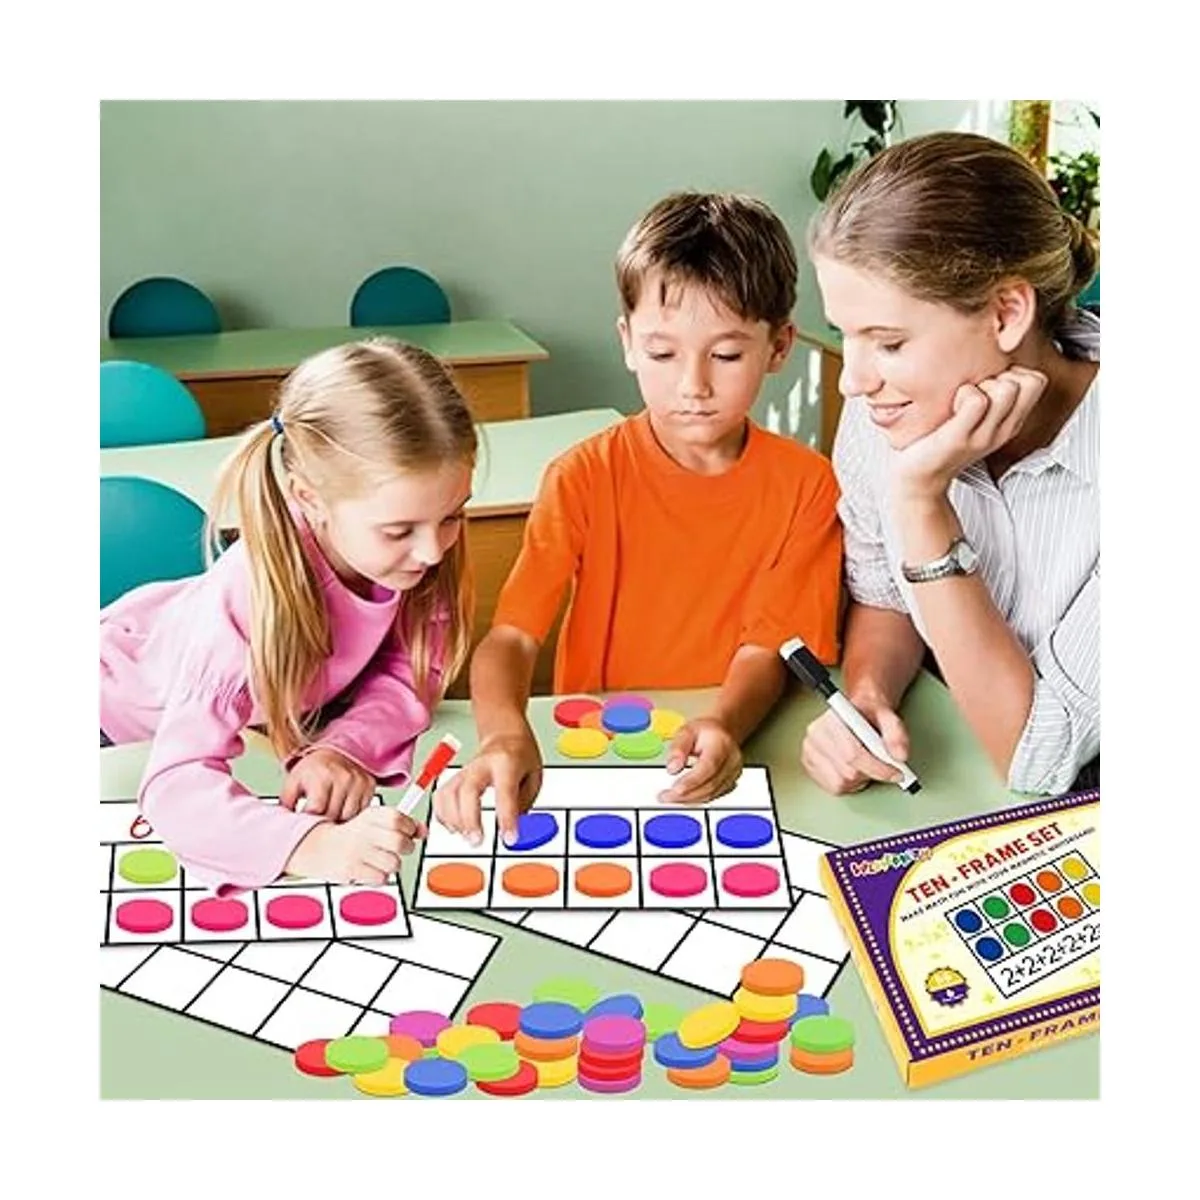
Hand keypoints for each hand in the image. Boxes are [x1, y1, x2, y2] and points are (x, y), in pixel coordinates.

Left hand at [280, 747, 375, 822]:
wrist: (335, 752)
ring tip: (328, 816)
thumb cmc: (313, 769)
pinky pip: (362, 811)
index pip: (317, 810)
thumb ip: (286, 803)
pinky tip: (342, 809)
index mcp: (322, 776)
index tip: (305, 823)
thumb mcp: (293, 782)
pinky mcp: (369, 785)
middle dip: (323, 823)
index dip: (309, 821)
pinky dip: (351, 815)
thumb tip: (281, 823)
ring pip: (349, 817)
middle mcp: (343, 777)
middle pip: (334, 815)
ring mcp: (358, 782)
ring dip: (338, 821)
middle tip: (315, 821)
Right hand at [285, 805, 426, 883]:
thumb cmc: (354, 834)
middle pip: (400, 843)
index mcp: (371, 815)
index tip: (406, 832)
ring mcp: (357, 851)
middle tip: (398, 849)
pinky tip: (371, 869)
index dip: (408, 828)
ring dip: (392, 865)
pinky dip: (380, 876)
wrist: (319, 846)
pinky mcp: (351, 869)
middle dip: (406, 849)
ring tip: (381, 860)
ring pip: (393, 864)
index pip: (399, 820)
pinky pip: (381, 878)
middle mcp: (364, 831)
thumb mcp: (376, 822)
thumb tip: (424, 831)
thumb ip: (403, 824)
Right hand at [433, 725, 542, 845]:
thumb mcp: (534, 777)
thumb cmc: (521, 756)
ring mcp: (465, 771)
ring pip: (449, 794)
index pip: (505, 792)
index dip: (507, 817)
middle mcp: (482, 765)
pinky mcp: (455, 778)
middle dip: (469, 819)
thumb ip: (524, 804)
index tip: (510, 839)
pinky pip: (441, 797)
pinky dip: (444, 816)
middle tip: (477, 841)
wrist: (505, 735)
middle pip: (467, 790)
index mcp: (507, 762)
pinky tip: (455, 828)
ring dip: (455, 821)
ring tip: (468, 837)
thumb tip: (513, 831)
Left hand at [658, 717, 742, 803]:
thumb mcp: (686, 731)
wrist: (721, 731)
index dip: (692, 781)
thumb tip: (672, 768)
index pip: (708, 767)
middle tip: (666, 797)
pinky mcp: (731, 782)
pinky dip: (698, 799)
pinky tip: (684, 798)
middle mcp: (732, 760)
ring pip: (712, 793)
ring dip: (690, 800)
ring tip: (671, 798)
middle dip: (686, 794)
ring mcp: (733, 773)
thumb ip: (678, 748)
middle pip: (710, 784)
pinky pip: (714, 795)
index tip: (675, 789)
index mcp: (722, 744)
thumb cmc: (704, 731)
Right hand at [801, 695, 909, 794]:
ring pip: (841, 782)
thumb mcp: (888, 716)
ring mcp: (810, 752)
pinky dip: (849, 784)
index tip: (896, 773)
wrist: (855, 713)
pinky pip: (834, 787)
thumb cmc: (868, 714)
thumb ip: (896, 733)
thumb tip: (900, 755)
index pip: (853, 753)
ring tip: (866, 764)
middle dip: (872, 773)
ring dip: (860, 779)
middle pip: (848, 771)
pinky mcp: (810, 766)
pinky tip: (854, 769)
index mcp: (831, 720)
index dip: (877, 767)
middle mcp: (816, 736)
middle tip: (884, 766)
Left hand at [891, 367, 1048, 500]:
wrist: (917, 479)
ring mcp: (983, 435)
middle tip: (973, 392)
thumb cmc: (939, 441)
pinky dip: (961, 395)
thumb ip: (988, 394)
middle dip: (1001, 376)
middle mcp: (1003, 430)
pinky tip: (949, 407)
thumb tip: (989, 357)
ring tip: (960, 401)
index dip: (1014, 373)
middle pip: (1028, 381)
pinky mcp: (960, 438)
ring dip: (982, 385)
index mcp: (1009, 422)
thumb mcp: (974, 418)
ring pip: (1007, 389)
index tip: (987, 384)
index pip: (1037, 381)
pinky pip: (975, 400)